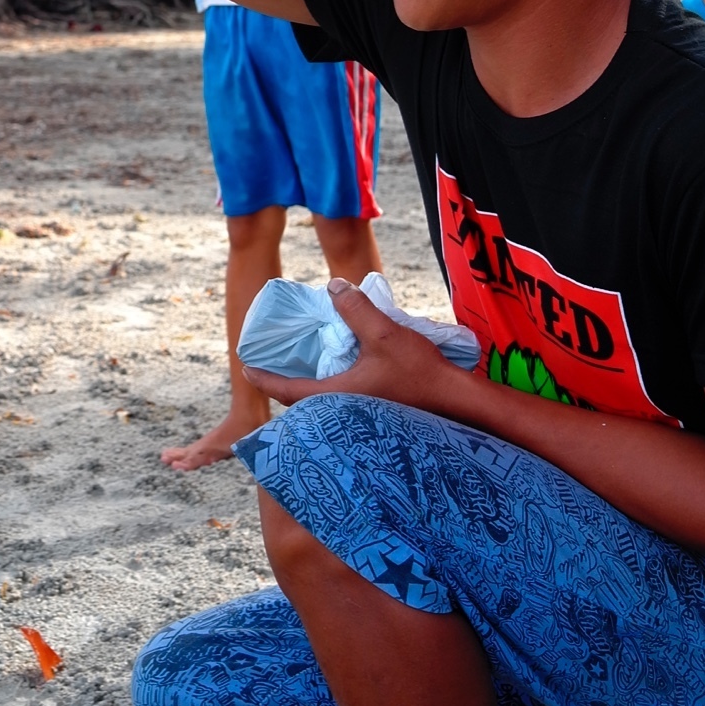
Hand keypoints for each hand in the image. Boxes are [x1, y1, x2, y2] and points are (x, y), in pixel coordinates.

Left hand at [241, 278, 462, 413]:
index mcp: (335, 398)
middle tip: (271, 365)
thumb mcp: (384, 333)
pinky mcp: (377, 418)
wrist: (458, 404)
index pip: (286, 390)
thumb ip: (356, 309)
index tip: (246, 368)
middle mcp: (343, 414)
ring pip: (323, 404)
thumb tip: (334, 285)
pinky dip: (332, 390)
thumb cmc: (420, 373)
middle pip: (301, 401)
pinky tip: (342, 373)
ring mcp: (360, 420)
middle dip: (284, 384)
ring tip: (303, 366)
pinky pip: (342, 404)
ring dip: (310, 387)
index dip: (264, 378)